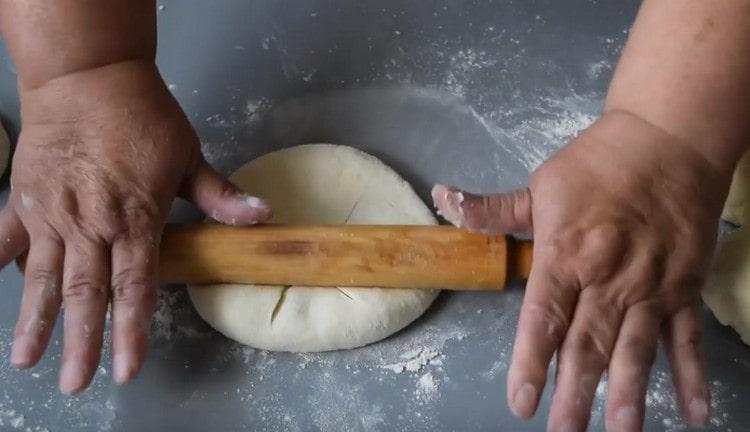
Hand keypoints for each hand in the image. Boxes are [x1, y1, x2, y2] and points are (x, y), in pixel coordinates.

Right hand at [3, 60, 271, 393]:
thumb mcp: (189, 155)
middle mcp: (92, 223)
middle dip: (81, 342)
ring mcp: (54, 212)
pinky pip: (8, 237)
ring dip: (36, 320)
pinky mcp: (26, 197)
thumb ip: (219, 196)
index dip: (132, 331)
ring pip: (45, 276)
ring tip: (27, 359)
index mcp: (136, 218)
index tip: (127, 368)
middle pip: (88, 293)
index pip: (135, 286)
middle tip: (75, 383)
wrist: (89, 75)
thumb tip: (264, 216)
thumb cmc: (145, 115)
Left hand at [433, 110, 728, 430]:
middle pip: (587, 346)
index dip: (531, 362)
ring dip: (629, 395)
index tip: (521, 400)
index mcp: (566, 255)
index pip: (543, 318)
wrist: (669, 138)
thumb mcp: (540, 184)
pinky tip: (694, 411)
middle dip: (574, 394)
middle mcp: (608, 279)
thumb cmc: (597, 163)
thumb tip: (442, 199)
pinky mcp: (685, 286)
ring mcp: (651, 287)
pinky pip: (687, 338)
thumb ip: (492, 209)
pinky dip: (692, 375)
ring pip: (636, 350)